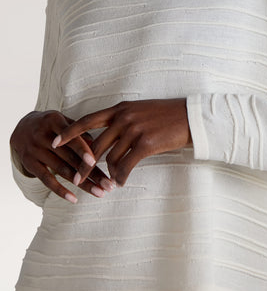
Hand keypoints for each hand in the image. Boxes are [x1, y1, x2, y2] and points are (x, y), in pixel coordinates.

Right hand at [10, 110, 114, 202]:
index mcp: (54, 121)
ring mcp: (35, 151)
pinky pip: (47, 180)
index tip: (95, 162)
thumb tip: (97, 144)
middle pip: (70, 158)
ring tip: (100, 192)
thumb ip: (79, 131)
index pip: (71, 138)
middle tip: (108, 184)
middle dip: (91, 172)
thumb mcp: (62, 120)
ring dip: (83, 184)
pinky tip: (74, 199)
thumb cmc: (51, 124)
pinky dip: (61, 191)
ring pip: (62, 171)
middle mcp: (43, 136)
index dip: (83, 150)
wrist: (22, 128)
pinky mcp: (30, 164)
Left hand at [52, 99, 191, 187]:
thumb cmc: (165, 115)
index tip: (54, 142)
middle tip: (78, 179)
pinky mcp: (145, 143)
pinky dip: (121, 176)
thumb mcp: (140, 111)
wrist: (189, 117)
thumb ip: (121, 121)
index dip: (69, 132)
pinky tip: (121, 182)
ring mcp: (134, 130)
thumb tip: (106, 141)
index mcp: (120, 108)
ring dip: (108, 173)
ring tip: (110, 182)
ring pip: (110, 158)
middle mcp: (124, 117)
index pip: (87, 120)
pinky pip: (126, 165)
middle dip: (85, 165)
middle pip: (95, 145)